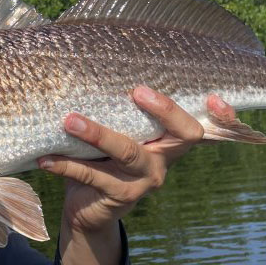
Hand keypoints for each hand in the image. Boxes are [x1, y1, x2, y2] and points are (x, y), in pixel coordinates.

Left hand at [39, 87, 234, 233]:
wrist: (89, 208)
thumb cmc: (103, 155)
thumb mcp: (119, 131)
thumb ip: (120, 107)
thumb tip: (95, 56)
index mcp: (169, 141)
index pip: (202, 125)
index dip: (220, 116)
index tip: (216, 97)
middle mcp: (164, 161)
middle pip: (180, 135)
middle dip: (163, 109)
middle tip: (137, 90)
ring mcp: (144, 182)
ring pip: (128, 153)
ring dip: (98, 133)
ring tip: (69, 119)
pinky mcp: (119, 197)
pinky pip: (91, 176)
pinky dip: (65, 164)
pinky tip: (45, 159)